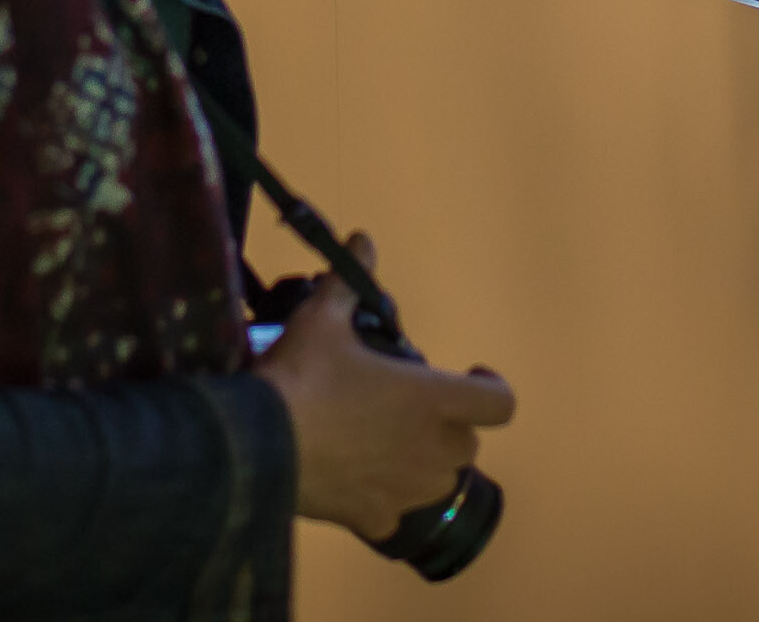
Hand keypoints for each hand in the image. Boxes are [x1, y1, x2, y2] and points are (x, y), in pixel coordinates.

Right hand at [254, 235, 515, 541]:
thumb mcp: (323, 318)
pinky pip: (395, 512)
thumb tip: (363, 238)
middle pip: (468, 442)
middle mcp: (433, 449)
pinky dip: (383, 499)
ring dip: (423, 463)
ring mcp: (408, 490)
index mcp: (433, 399)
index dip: (491, 387)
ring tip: (387, 443)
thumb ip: (350, 281)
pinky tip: (354, 481)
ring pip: (438, 481)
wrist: (258, 446)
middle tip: (411, 407)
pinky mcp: (377, 520)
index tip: (469, 376)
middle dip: (448, 425)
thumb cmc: (303, 377)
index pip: (501, 403)